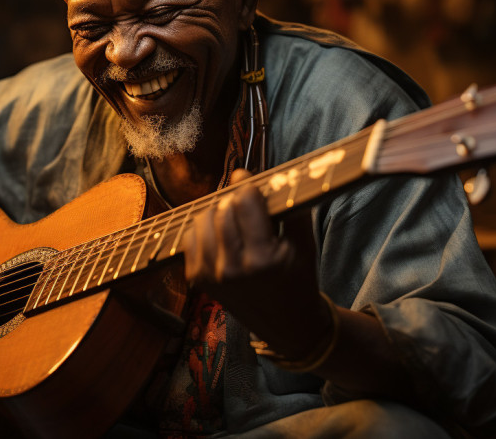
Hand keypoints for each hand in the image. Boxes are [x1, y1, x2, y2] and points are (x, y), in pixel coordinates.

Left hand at [181, 169, 333, 359]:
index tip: (252, 182)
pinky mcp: (197, 279)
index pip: (244, 201)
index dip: (249, 186)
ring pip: (203, 219)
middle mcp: (232, 269)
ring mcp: (211, 276)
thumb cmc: (298, 278)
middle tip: (247, 203)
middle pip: (222, 208)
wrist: (286, 323)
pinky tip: (221, 234)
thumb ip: (289, 206)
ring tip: (234, 218)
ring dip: (217, 212)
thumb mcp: (304, 243)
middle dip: (234, 200)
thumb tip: (273, 174)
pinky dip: (204, 229)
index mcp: (262, 259)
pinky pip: (191, 237)